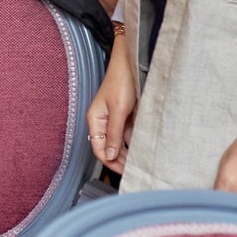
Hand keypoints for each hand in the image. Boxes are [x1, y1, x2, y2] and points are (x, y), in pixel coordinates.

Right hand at [87, 36, 138, 170]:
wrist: (131, 65)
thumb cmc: (121, 82)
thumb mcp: (119, 110)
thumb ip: (114, 134)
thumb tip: (109, 156)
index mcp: (95, 120)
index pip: (99, 149)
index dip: (110, 162)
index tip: (124, 172)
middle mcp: (103, 122)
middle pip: (108, 148)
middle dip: (119, 161)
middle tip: (133, 172)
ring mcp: (114, 120)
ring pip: (119, 143)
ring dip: (127, 153)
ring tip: (138, 164)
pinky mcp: (125, 116)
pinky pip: (127, 135)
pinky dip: (133, 143)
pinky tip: (141, 150)